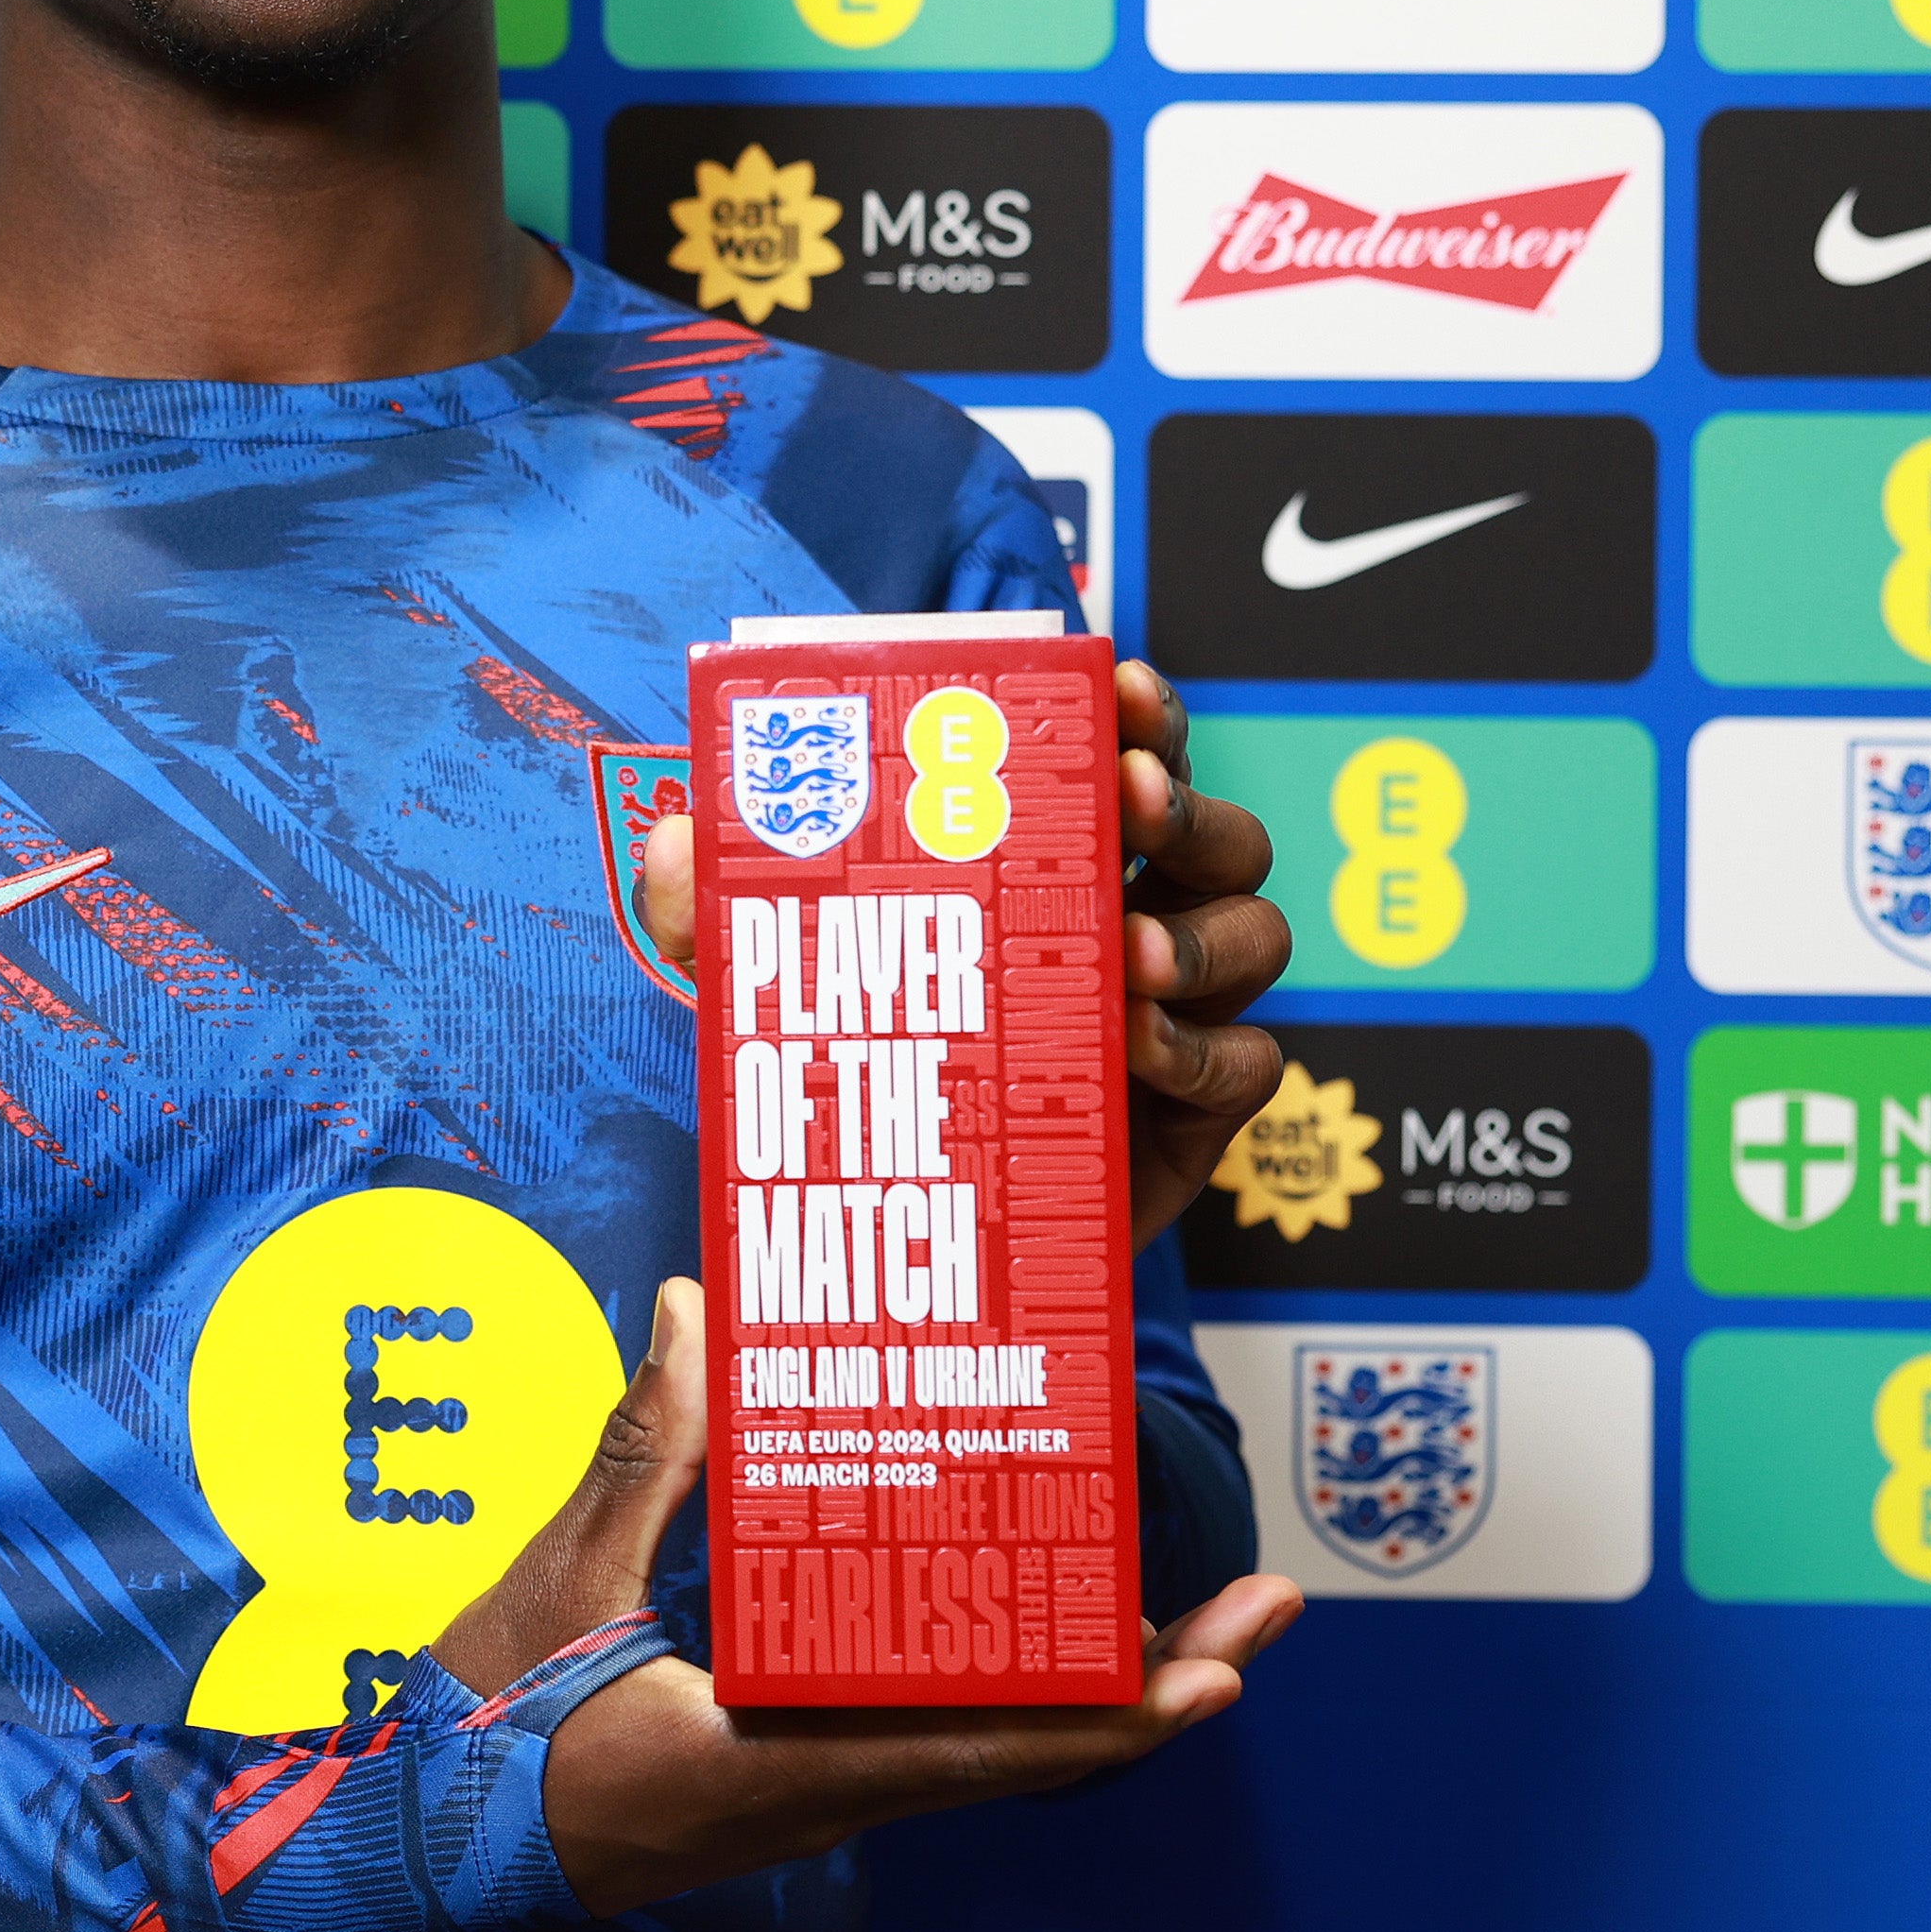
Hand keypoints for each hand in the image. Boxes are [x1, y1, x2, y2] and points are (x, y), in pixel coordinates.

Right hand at [437, 1281, 1301, 1913]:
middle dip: (1155, 1681)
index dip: (1115, 1712)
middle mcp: (827, 1789)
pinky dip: (1006, 1676)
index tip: (1221, 1668)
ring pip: (992, 1745)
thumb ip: (638, 1451)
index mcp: (781, 1761)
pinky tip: (1032, 1606)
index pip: (986, 1751)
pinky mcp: (796, 1766)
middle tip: (1259, 1603)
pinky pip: (932, 1729)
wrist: (432, 1843)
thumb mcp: (557, 1584)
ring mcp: (819, 1786)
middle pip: (1030, 1749)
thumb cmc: (490, 1731)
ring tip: (1187, 1600)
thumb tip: (694, 1312)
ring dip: (1096, 1678)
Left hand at [634, 652, 1292, 1248]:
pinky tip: (1133, 1051)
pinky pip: (1249, 1062)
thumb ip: (705, 918)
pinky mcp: (1196, 1111)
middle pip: (1217, 830)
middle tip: (1130, 802)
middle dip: (1185, 803)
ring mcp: (1176, 1013)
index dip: (1142, 714)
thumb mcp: (759, 989)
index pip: (1125, 754)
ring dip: (1201, 932)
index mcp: (1051, 859)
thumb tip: (674, 839)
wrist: (897, 1246)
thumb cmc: (851, 1079)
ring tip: (1128, 953)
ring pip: (1256, 933)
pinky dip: (1201, 1051)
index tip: (1124, 685)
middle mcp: (1133, 915)